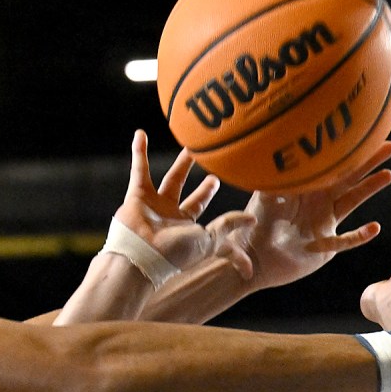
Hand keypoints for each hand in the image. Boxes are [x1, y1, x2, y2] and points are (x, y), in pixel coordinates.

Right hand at [114, 130, 253, 276]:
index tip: (217, 178)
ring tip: (189, 144)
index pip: (200, 205)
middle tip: (208, 156)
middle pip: (187, 190)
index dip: (207, 192)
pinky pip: (139, 171)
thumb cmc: (176, 253)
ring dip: (178, 163)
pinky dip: (139, 153)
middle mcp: (170, 215)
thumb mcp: (209, 239)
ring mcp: (153, 206)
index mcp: (186, 226)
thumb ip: (228, 225)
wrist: (142, 257)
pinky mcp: (137, 197)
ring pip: (168, 179)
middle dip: (195, 175)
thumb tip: (253, 219)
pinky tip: (141, 134)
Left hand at [231, 141, 390, 290]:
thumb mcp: (263, 197)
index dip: (347, 152)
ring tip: (387, 175)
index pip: (331, 166)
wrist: (252, 257)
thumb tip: (279, 152)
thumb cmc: (254, 225)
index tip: (363, 134)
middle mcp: (320, 204)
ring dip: (369, 189)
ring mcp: (325, 225)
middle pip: (349, 179)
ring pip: (352, 202)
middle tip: (388, 145)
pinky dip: (360, 236)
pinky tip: (374, 228)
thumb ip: (273, 178)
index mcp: (307, 189)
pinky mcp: (325, 247)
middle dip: (368, 162)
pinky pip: (346, 241)